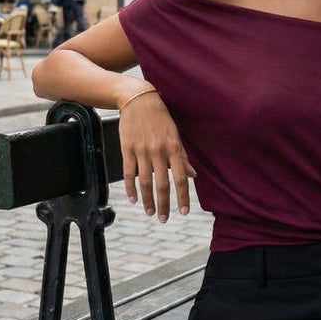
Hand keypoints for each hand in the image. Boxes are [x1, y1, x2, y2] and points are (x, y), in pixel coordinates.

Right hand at [119, 91, 196, 221]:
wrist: (138, 100)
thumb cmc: (161, 118)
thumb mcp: (176, 135)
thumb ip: (183, 157)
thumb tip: (193, 176)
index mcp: (173, 148)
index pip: (180, 178)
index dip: (182, 197)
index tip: (184, 212)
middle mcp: (158, 151)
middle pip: (162, 184)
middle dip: (164, 204)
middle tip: (164, 219)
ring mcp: (141, 150)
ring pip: (145, 182)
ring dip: (147, 200)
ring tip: (151, 212)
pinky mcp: (127, 149)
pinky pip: (129, 173)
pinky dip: (131, 188)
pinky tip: (133, 199)